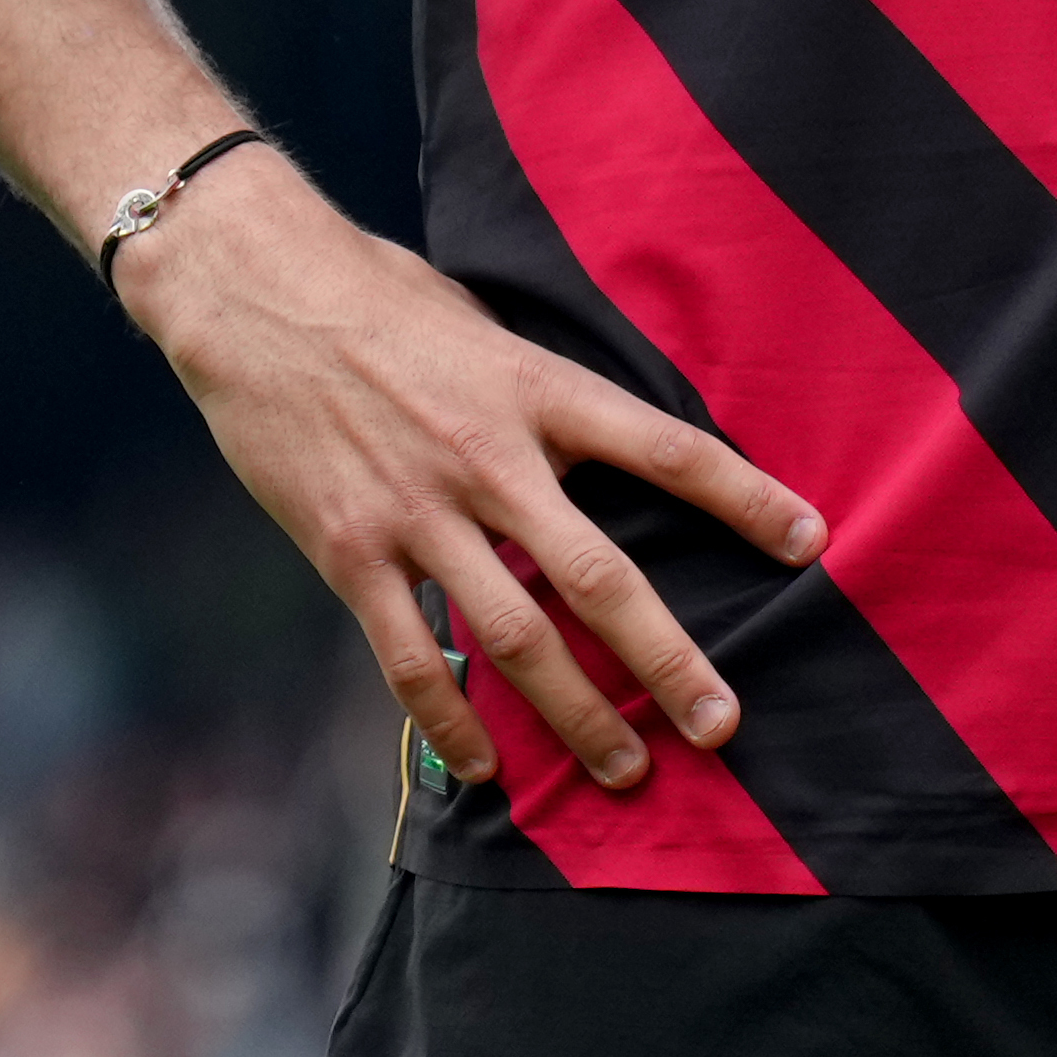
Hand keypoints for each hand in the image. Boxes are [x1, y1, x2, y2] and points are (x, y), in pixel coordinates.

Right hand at [118, 159, 823, 790]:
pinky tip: (484, 767)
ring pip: (512, 639)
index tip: (810, 541)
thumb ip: (536, 391)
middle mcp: (484, 458)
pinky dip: (449, 721)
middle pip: (598, 578)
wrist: (246, 286)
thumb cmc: (370, 292)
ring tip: (623, 770)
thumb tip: (595, 444)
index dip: (743, 496)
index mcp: (531, 387)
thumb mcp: (478, 321)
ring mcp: (413, 512)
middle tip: (722, 725)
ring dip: (574, 715)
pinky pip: (409, 656)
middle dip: (668, 661)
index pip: (662, 448)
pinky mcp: (347, 549)